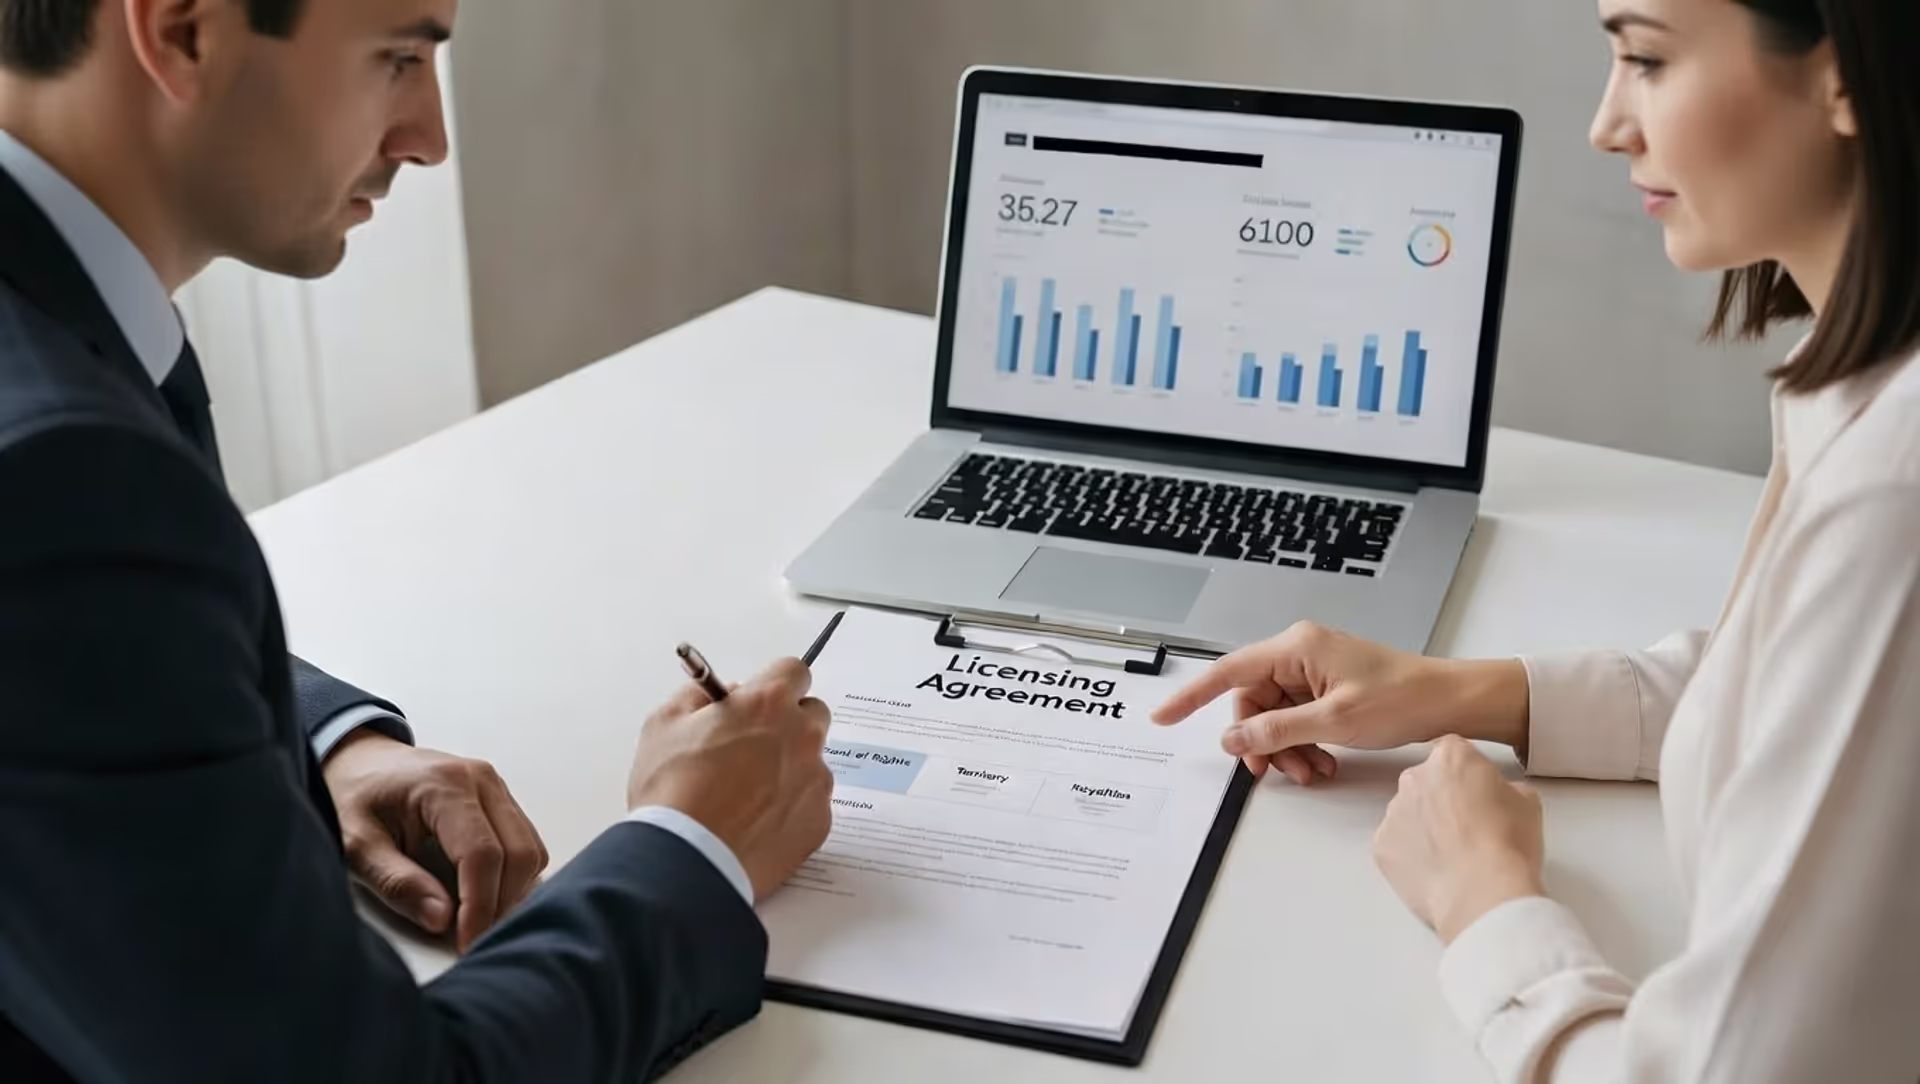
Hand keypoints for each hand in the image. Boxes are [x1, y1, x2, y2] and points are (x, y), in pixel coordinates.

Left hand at [323, 732, 548, 953]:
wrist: (357, 760)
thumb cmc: (352, 797)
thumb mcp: (356, 844)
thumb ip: (397, 882)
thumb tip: (442, 920)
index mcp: (444, 785)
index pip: (482, 854)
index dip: (480, 905)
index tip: (466, 942)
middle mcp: (481, 780)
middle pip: (519, 853)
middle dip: (501, 904)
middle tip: (472, 938)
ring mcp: (496, 787)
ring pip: (531, 850)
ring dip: (512, 891)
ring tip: (476, 918)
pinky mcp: (501, 799)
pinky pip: (526, 843)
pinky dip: (514, 876)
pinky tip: (484, 893)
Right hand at [627, 658, 834, 901]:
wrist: (687, 861)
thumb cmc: (672, 792)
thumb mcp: (663, 724)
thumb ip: (697, 697)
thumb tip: (717, 696)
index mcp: (767, 703)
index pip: (793, 671)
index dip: (774, 684)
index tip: (759, 700)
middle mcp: (802, 736)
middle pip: (812, 714)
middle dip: (788, 723)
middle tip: (751, 748)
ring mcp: (816, 780)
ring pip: (812, 762)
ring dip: (789, 769)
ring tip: (746, 796)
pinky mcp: (820, 821)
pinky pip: (811, 803)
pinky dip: (790, 809)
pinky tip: (756, 823)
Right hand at [1152, 621, 1529, 785]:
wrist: (1450, 701)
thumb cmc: (1402, 698)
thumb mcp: (1333, 722)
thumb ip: (1276, 730)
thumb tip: (1234, 740)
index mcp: (1295, 648)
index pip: (1228, 671)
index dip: (1192, 696)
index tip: (1163, 717)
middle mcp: (1299, 653)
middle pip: (1252, 701)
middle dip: (1261, 741)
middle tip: (1275, 774)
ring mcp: (1314, 670)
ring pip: (1275, 716)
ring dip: (1285, 748)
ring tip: (1311, 773)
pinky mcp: (1328, 687)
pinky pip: (1297, 718)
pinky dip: (1304, 744)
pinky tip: (1322, 764)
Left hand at [1373, 735, 1544, 943]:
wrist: (1483, 894)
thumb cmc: (1506, 847)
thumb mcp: (1528, 803)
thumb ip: (1505, 786)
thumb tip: (1499, 796)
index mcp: (1451, 757)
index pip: (1455, 753)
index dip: (1471, 776)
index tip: (1481, 795)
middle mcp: (1415, 778)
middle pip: (1428, 781)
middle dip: (1444, 799)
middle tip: (1470, 828)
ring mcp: (1394, 812)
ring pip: (1409, 813)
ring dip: (1426, 827)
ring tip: (1455, 856)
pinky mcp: (1381, 845)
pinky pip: (1396, 844)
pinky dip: (1411, 855)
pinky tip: (1437, 871)